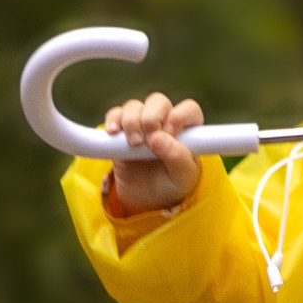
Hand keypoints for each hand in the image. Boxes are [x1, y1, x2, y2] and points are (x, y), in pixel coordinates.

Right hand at [100, 93, 205, 213]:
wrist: (147, 200)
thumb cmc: (172, 185)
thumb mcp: (182, 177)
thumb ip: (177, 157)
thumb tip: (158, 138)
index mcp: (187, 130)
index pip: (189, 109)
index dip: (179, 116)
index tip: (170, 133)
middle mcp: (164, 121)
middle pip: (158, 101)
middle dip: (151, 118)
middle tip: (148, 141)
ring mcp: (141, 124)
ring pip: (134, 106)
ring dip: (132, 122)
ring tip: (135, 144)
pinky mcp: (121, 131)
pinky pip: (115, 115)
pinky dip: (113, 120)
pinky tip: (113, 133)